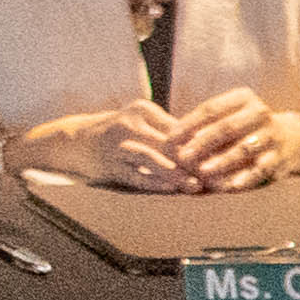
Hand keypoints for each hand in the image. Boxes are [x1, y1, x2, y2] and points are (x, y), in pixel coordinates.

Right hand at [13, 101, 200, 190]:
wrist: (76, 140)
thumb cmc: (120, 132)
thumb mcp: (142, 122)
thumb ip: (170, 132)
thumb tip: (210, 146)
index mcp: (143, 109)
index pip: (179, 128)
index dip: (202, 144)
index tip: (223, 158)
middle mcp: (129, 123)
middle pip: (168, 143)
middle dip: (194, 161)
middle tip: (216, 176)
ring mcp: (116, 144)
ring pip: (150, 158)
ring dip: (174, 173)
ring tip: (195, 185)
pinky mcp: (108, 165)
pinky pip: (134, 175)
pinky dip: (154, 182)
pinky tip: (170, 190)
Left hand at [161, 91, 299, 189]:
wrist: (294, 138)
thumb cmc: (245, 128)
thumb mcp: (228, 117)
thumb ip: (199, 125)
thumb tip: (158, 129)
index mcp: (243, 98)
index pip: (210, 109)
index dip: (188, 124)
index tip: (169, 140)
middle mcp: (259, 113)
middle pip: (226, 127)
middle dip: (202, 143)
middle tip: (181, 158)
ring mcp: (272, 135)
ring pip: (244, 148)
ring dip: (222, 161)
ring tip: (202, 173)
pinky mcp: (280, 158)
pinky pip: (261, 169)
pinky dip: (244, 179)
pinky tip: (228, 188)